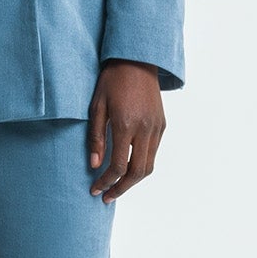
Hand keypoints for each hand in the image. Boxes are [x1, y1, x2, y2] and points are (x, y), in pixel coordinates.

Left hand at [87, 61, 165, 201]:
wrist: (137, 60)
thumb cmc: (111, 80)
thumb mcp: (97, 106)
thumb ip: (96, 137)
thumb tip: (94, 165)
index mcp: (126, 123)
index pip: (118, 165)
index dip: (106, 182)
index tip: (95, 190)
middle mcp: (145, 128)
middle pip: (137, 172)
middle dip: (121, 188)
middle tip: (107, 197)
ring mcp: (157, 127)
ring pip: (149, 165)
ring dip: (133, 180)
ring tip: (117, 186)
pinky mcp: (162, 124)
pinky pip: (153, 152)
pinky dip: (141, 165)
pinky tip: (128, 166)